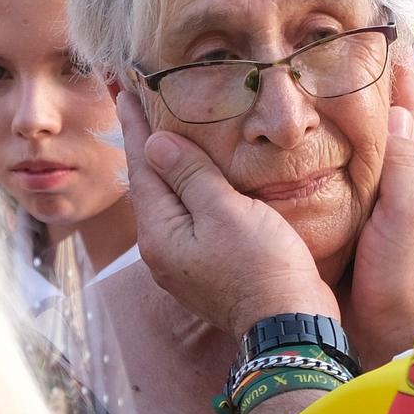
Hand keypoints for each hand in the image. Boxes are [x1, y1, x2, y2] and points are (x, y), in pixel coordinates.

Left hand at [118, 90, 337, 338]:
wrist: (290, 323)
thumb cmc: (262, 266)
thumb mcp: (225, 212)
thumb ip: (190, 175)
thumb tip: (155, 143)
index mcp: (159, 233)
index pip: (142, 167)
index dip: (136, 127)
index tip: (123, 89)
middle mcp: (161, 250)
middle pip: (152, 185)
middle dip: (149, 145)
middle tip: (140, 103)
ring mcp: (183, 263)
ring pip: (171, 202)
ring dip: (171, 167)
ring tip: (168, 132)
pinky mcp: (207, 269)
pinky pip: (190, 218)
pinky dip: (190, 190)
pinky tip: (199, 178)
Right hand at [347, 56, 413, 362]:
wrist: (391, 339)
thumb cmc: (406, 279)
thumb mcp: (411, 216)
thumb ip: (406, 166)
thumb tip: (399, 111)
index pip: (413, 116)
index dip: (404, 80)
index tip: (390, 40)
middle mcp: (410, 193)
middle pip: (394, 131)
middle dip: (381, 93)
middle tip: (359, 55)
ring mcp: (388, 214)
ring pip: (374, 156)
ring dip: (359, 126)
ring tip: (338, 92)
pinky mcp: (364, 235)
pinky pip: (352, 185)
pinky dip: (342, 162)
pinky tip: (322, 156)